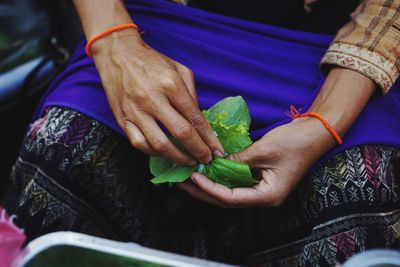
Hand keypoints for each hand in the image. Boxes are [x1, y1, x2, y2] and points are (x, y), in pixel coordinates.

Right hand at [91, 29, 223, 164]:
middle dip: (198, 151)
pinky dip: (154, 153)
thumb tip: (200, 121)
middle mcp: (153, 99)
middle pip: (180, 133)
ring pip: (159, 144)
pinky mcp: (122, 119)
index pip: (195, 118)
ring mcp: (135, 111)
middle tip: (206, 160)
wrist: (118, 54)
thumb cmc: (152, 62)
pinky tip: (165, 154)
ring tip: (189, 161)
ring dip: (178, 158)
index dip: (209, 138)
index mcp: (171, 84)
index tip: (217, 151)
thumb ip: (192, 95)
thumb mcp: (179, 70)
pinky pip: (139, 144)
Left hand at [178, 118, 335, 207]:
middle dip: (204, 192)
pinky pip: (237, 182)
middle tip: (183, 182)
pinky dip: (222, 177)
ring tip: (190, 178)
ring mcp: (262, 188)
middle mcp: (264, 197)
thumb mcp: (264, 149)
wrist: (316, 132)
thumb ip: (239, 159)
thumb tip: (215, 162)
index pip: (232, 198)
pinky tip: (209, 170)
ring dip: (211, 185)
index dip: (210, 189)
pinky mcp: (261, 179)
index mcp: (268, 196)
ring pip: (231, 192)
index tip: (194, 178)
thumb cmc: (295, 142)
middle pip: (228, 200)